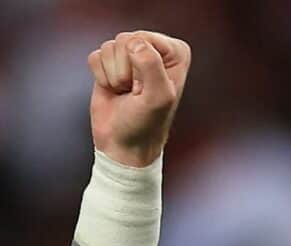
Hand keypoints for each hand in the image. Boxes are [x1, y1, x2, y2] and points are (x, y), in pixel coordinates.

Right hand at [87, 31, 190, 166]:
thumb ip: (151, 65)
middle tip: (136, 91)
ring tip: (126, 92)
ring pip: (109, 47)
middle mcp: (155, 49)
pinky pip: (95, 56)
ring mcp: (131, 55)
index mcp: (176, 54)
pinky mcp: (109, 63)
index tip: (149, 87)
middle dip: (125, 70)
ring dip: (113, 75)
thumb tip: (133, 42)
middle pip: (125, 39)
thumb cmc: (147, 123)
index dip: (141, 65)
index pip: (145, 38)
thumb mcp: (158, 97)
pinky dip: (100, 76)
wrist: (123, 143)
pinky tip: (114, 90)